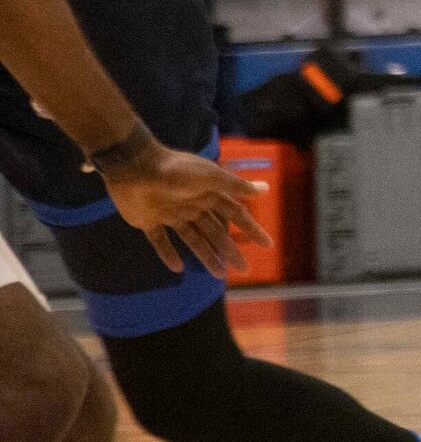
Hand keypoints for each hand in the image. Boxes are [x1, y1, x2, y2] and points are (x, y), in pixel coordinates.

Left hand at [95, 134, 266, 276]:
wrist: (133, 166)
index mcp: (209, 194)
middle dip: (230, 250)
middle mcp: (192, 205)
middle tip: (244, 270)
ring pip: (193, 239)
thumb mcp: (210, 176)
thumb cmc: (175, 170)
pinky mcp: (148, 221)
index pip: (236, 214)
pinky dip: (168, 254)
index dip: (251, 229)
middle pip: (216, 232)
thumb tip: (265, 190)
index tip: (267, 245)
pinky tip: (178, 268)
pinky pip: (160, 241)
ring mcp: (170, 214)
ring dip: (206, 256)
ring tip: (219, 275)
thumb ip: (235, 185)